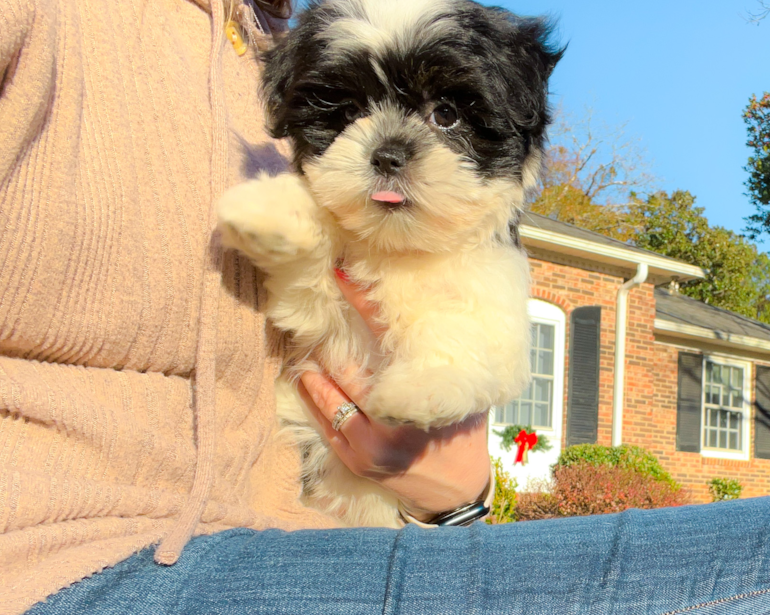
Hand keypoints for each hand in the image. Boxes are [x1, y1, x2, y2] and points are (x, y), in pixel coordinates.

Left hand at [297, 270, 491, 519]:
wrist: (456, 494)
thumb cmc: (464, 436)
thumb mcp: (464, 398)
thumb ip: (446, 366)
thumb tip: (430, 317)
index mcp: (423, 398)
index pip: (385, 338)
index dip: (362, 304)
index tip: (342, 276)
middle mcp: (395, 422)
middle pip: (351, 369)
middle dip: (332, 338)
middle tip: (316, 310)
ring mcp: (372, 446)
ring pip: (331, 398)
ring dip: (316, 369)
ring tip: (305, 344)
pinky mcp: (358, 462)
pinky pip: (326, 425)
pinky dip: (314, 400)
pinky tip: (304, 379)